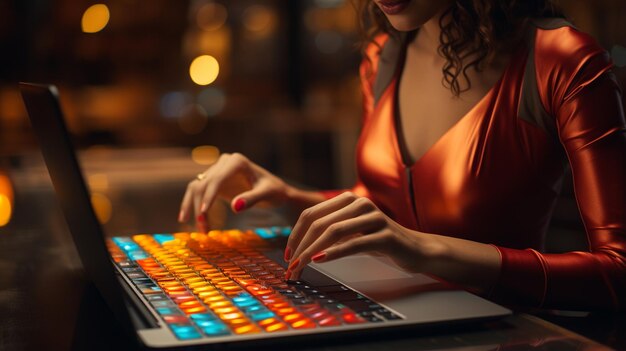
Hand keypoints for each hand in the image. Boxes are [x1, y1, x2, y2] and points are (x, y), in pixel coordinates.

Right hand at [179, 153, 289, 231]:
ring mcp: (218, 171)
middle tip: (203, 228)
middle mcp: (224, 162)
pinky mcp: (214, 182)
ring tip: (202, 229)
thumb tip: (234, 207)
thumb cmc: (274, 190)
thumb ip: (252, 199)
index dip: (208, 196)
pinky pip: (199, 193)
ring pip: (197, 188)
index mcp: (236, 161)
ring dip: (194, 208)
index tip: (203, 213)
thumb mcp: (267, 194)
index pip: (217, 179)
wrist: (275, 190)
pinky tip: (190, 220)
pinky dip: (194, 206)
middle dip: (200, 207)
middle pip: (203, 184)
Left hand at [284, 192, 443, 279]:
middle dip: (300, 246)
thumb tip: (297, 247)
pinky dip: (333, 253)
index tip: (287, 255)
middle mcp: (359, 203)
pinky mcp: (385, 235)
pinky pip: (353, 243)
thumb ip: (329, 231)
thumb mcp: (351, 232)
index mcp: (348, 200)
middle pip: (319, 223)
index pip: (311, 214)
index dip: (295, 234)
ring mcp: (374, 217)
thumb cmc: (379, 241)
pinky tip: (320, 260)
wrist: (415, 249)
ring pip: (333, 232)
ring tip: (301, 267)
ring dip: (312, 251)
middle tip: (291, 267)